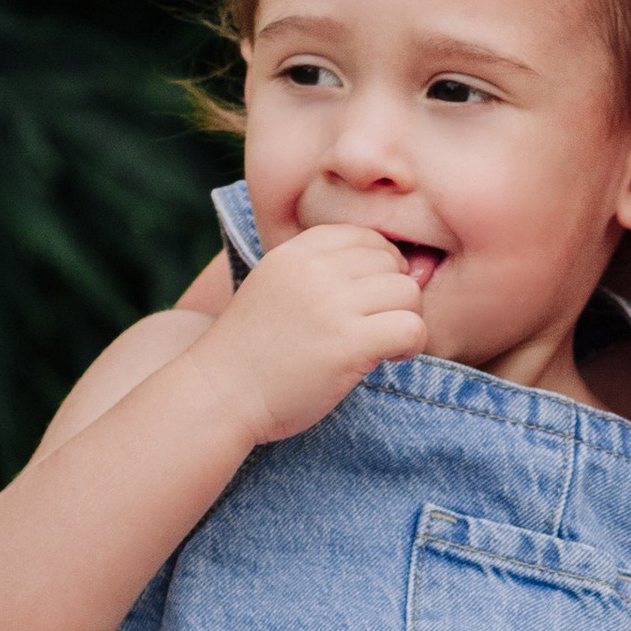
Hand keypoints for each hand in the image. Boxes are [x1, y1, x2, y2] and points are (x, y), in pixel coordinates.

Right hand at [195, 224, 427, 444]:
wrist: (219, 394)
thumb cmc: (252, 351)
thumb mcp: (276, 288)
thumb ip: (321, 272)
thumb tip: (400, 266)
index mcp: (295, 252)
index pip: (366, 236)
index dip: (380, 267)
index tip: (370, 300)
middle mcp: (314, 270)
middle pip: (391, 262)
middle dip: (393, 296)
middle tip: (376, 327)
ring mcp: (331, 304)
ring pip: (407, 292)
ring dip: (405, 320)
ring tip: (383, 343)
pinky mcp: (347, 342)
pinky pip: (411, 327)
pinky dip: (411, 344)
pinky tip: (391, 357)